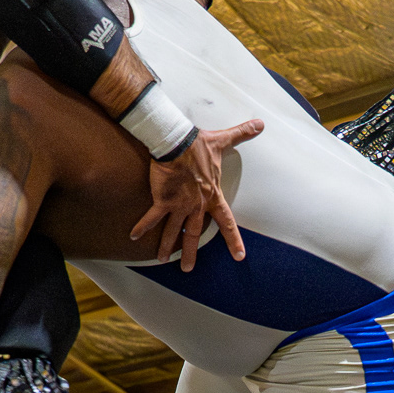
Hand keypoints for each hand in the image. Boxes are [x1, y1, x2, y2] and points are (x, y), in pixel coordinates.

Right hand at [130, 120, 262, 268]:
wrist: (178, 143)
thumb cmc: (199, 144)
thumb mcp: (223, 141)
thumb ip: (241, 134)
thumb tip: (260, 124)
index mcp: (212, 195)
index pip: (226, 222)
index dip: (233, 239)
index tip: (239, 255)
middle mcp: (197, 205)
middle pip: (194, 234)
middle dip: (190, 253)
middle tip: (187, 268)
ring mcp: (180, 205)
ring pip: (173, 231)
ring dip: (167, 246)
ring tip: (162, 260)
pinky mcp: (163, 200)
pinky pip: (152, 218)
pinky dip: (143, 227)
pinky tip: (133, 237)